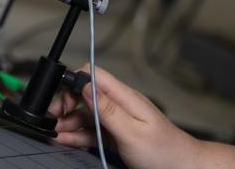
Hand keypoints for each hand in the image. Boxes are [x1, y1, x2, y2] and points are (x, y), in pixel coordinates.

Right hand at [49, 64, 201, 168]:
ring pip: (86, 114)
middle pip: (85, 94)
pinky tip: (64, 139)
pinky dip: (77, 134)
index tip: (63, 100)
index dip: (74, 83)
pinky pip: (92, 131)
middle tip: (53, 119)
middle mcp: (120, 105)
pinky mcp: (116, 135)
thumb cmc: (164, 151)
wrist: (181, 167)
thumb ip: (108, 109)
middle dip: (66, 104)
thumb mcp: (132, 132)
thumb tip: (87, 86)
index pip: (94, 75)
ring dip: (68, 122)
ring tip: (54, 133)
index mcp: (125, 97)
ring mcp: (117, 120)